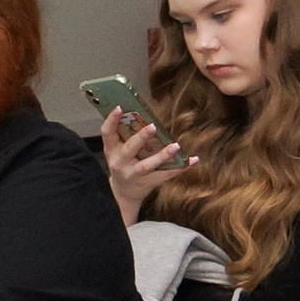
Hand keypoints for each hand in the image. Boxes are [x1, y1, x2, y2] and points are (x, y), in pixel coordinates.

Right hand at [99, 107, 193, 223]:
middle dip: (141, 138)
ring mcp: (133, 174)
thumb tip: (140, 114)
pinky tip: (192, 160)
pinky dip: (180, 168)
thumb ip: (125, 135)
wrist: (123, 193)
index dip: (111, 120)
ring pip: (148, 165)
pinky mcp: (147, 183)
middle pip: (130, 149)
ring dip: (162, 155)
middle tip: (153, 126)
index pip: (107, 133)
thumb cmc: (123, 164)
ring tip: (176, 146)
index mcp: (111, 150)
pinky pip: (165, 175)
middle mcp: (120, 162)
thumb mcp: (117, 151)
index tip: (119, 107)